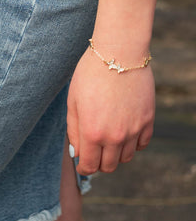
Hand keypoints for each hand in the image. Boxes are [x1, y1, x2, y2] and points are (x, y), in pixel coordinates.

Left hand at [66, 46, 154, 174]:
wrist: (119, 53)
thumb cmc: (90, 74)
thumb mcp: (73, 101)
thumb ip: (74, 130)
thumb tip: (77, 153)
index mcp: (92, 132)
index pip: (89, 166)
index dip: (84, 167)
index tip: (82, 162)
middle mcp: (115, 136)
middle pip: (109, 166)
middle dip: (99, 163)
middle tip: (94, 150)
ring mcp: (134, 129)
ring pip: (126, 158)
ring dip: (116, 154)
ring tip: (108, 139)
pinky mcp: (148, 120)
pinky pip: (142, 144)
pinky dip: (133, 144)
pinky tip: (125, 132)